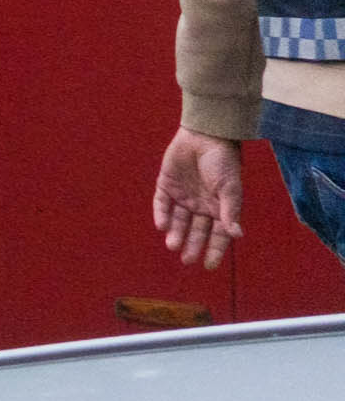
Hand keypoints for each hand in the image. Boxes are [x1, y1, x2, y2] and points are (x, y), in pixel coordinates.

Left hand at [154, 128, 245, 269]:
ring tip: (173, 245)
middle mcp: (202, 205)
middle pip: (196, 230)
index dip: (215, 250)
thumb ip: (230, 211)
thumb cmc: (223, 161)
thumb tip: (237, 235)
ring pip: (178, 220)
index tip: (209, 265)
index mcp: (221, 207)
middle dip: (192, 245)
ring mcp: (183, 195)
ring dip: (176, 233)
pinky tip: (162, 225)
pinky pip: (162, 203)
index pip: (218, 234)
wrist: (205, 135)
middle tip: (186, 259)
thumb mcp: (230, 188)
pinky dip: (161, 214)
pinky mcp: (167, 184)